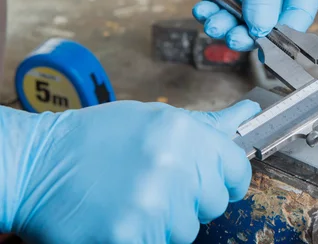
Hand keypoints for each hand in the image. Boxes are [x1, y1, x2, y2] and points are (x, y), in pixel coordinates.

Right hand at [1, 100, 259, 243]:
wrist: (39, 163)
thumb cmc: (97, 139)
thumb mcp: (155, 120)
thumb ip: (206, 126)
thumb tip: (247, 116)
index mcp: (184, 133)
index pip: (237, 170)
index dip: (225, 178)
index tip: (211, 181)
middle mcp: (174, 166)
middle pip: (213, 203)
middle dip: (191, 199)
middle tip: (155, 185)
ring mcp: (153, 205)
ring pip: (187, 230)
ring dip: (165, 221)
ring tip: (133, 199)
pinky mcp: (131, 237)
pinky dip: (144, 236)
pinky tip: (122, 217)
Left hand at [152, 0, 317, 50]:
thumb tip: (262, 29)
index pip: (301, 14)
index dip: (285, 32)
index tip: (264, 41)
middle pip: (273, 26)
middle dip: (252, 35)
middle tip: (234, 37)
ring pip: (246, 28)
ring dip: (229, 30)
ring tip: (213, 22)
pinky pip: (223, 19)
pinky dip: (212, 19)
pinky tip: (202, 10)